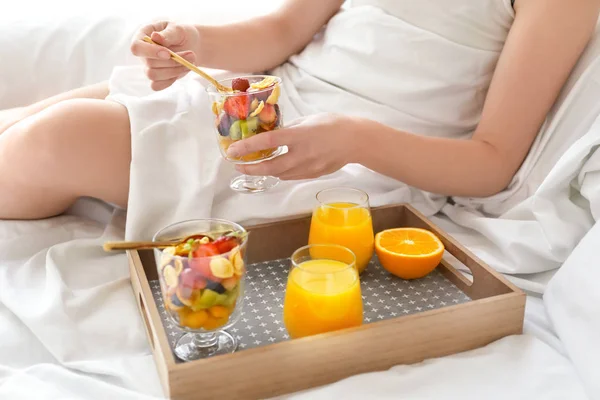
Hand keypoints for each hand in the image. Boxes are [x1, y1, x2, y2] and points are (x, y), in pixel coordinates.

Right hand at [130, 21, 200, 89]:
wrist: (191, 45)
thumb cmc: (181, 34)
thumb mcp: (177, 29)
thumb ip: (168, 34)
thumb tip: (155, 36)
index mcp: (142, 36)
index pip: (136, 48)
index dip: (151, 52)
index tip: (168, 54)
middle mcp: (142, 53)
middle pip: (149, 64)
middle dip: (172, 62)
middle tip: (191, 54)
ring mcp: (148, 66)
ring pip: (153, 76)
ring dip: (174, 70)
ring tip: (190, 61)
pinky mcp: (156, 78)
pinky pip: (156, 86)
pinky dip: (170, 81)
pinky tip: (182, 70)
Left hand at [226, 113, 359, 179]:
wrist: (356, 141)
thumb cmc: (332, 124)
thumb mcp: (308, 120)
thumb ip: (289, 128)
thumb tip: (272, 134)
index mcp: (299, 135)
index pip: (267, 142)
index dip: (247, 147)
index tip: (232, 150)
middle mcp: (302, 154)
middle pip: (270, 167)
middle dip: (250, 168)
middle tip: (237, 164)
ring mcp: (308, 167)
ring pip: (279, 174)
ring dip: (264, 171)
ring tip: (253, 165)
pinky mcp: (313, 175)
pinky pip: (291, 176)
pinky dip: (280, 172)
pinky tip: (275, 167)